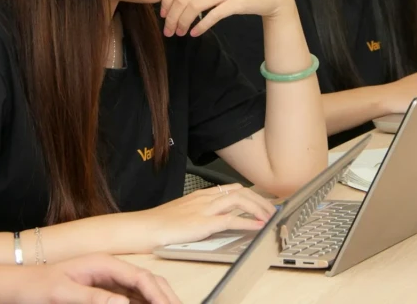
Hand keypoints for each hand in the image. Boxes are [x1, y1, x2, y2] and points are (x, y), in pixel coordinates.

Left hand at [11, 254, 179, 303]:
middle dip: (164, 297)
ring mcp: (108, 281)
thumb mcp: (62, 292)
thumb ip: (93, 297)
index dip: (156, 293)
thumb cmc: (37, 285)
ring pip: (142, 291)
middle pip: (147, 282)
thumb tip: (124, 303)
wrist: (19, 286)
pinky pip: (130, 299)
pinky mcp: (104, 292)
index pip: (139, 276)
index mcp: (103, 263)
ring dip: (156, 301)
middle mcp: (110, 270)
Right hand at [136, 184, 276, 248]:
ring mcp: (205, 209)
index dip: (251, 195)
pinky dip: (248, 223)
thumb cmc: (159, 222)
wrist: (144, 227)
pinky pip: (231, 220)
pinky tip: (257, 227)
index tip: (263, 202)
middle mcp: (206, 198)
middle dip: (260, 200)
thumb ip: (200, 211)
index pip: (233, 189)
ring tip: (270, 217)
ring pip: (240, 201)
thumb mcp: (183, 211)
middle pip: (241, 192)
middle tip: (272, 210)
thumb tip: (214, 217)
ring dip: (259, 209)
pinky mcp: (203, 223)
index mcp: (201, 194)